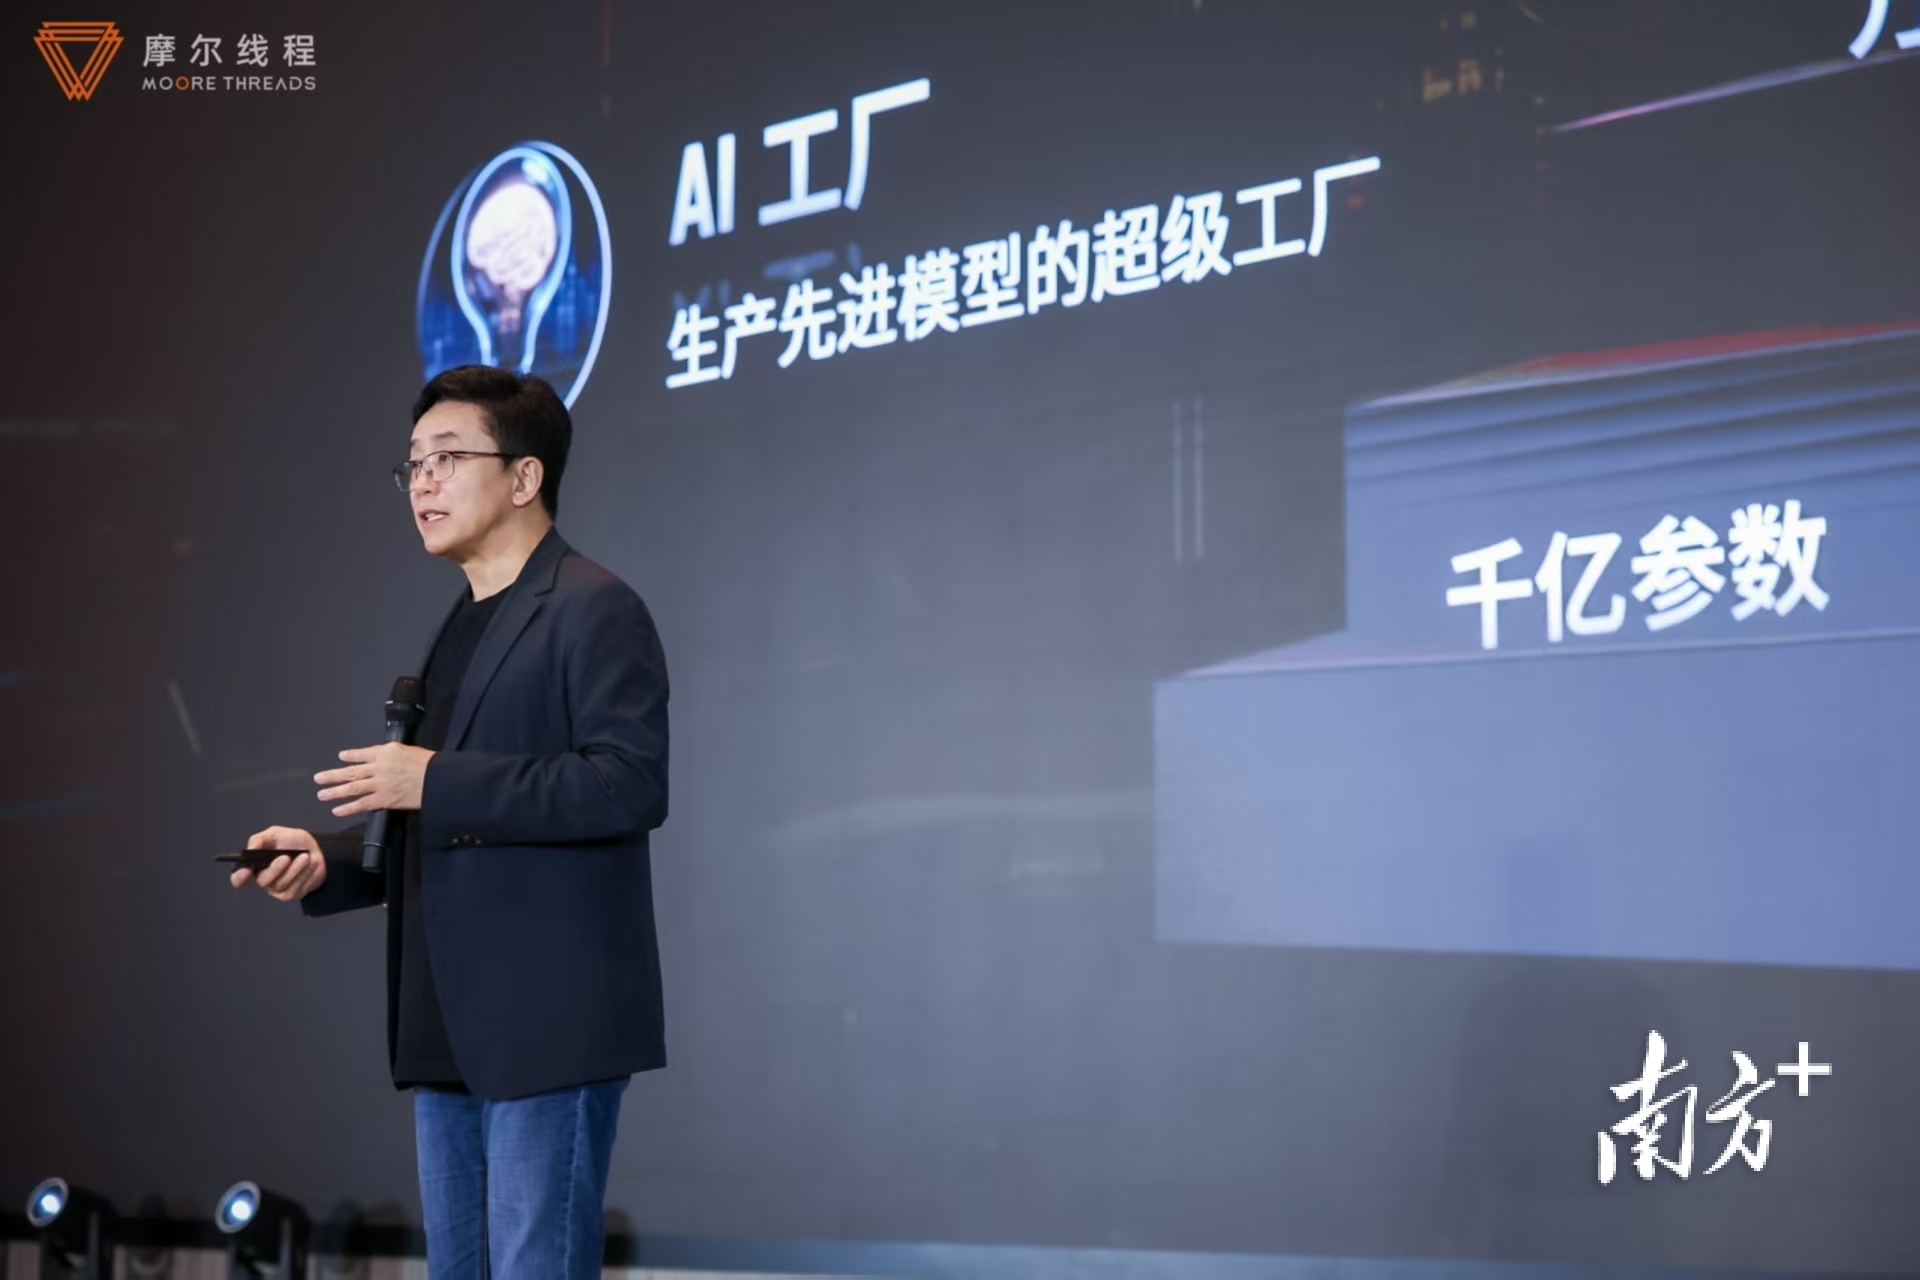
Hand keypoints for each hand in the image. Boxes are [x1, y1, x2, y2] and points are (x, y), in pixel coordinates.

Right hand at [230, 825, 327, 900]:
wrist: (318, 850)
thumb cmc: (292, 842)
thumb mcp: (275, 834)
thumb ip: (260, 839)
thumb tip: (250, 848)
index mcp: (254, 865)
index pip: (239, 877)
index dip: (239, 877)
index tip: (246, 872)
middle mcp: (263, 879)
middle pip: (263, 880)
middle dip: (275, 869)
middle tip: (286, 857)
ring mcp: (276, 889)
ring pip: (281, 885)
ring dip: (295, 869)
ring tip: (306, 856)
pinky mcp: (290, 894)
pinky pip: (295, 889)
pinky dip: (305, 875)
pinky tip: (311, 865)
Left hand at [315, 742, 435, 816]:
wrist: (437, 778)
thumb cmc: (427, 763)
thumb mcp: (408, 751)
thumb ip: (392, 754)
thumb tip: (381, 759)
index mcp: (385, 752)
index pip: (362, 754)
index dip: (351, 756)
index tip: (341, 756)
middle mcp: (378, 767)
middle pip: (351, 772)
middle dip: (333, 775)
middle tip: (318, 779)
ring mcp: (379, 784)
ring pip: (352, 788)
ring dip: (335, 792)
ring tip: (321, 794)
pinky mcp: (383, 799)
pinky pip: (362, 804)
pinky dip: (349, 808)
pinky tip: (337, 810)